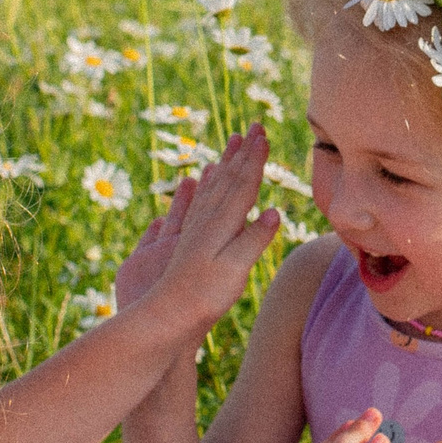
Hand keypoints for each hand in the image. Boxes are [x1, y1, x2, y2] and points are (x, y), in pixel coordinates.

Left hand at [116, 124, 280, 340]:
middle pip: (228, 179)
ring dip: (225, 163)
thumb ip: (254, 240)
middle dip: (242, 152)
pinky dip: (205, 185)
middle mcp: (207, 222)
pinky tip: (202, 178)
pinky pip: (198, 203)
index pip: (242, 185)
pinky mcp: (187, 240)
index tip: (263, 134)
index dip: (254, 159)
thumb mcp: (236, 270)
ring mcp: (195, 229)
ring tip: (231, 143)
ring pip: (213, 188)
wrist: (168, 315)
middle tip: (253, 126)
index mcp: (222, 225)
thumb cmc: (205, 297)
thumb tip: (273, 211)